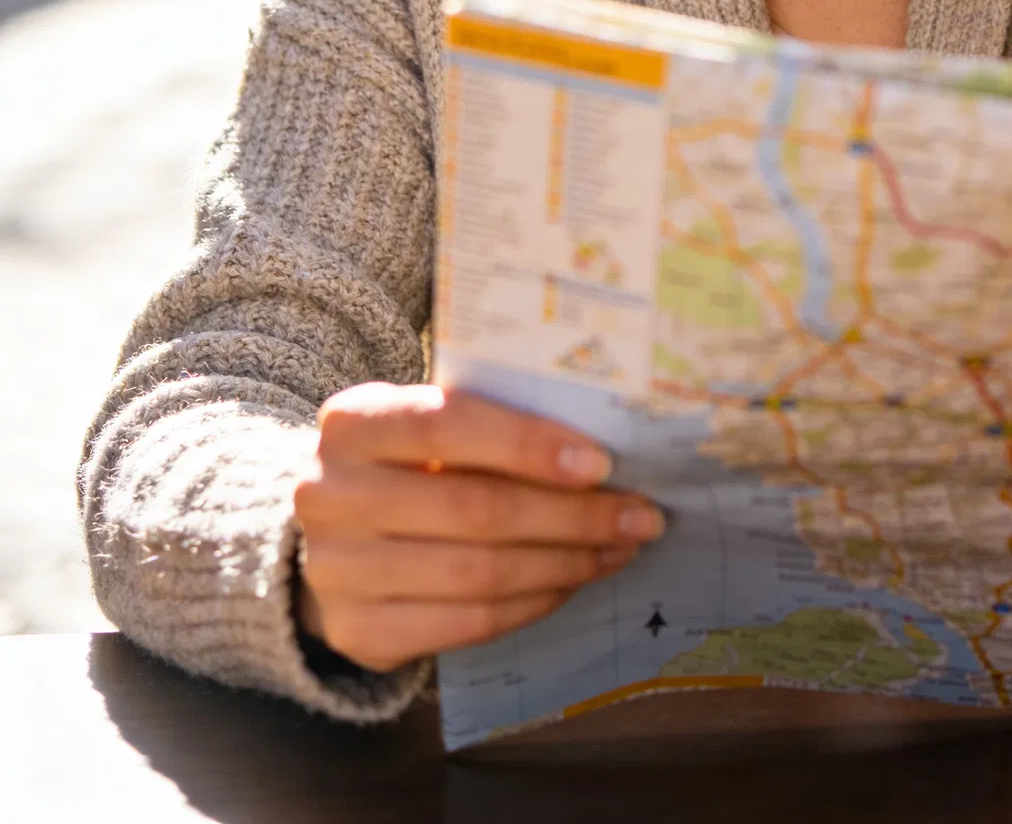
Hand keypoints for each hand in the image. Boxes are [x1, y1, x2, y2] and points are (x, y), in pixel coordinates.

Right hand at [293, 384, 663, 672]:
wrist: (335, 532)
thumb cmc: (408, 462)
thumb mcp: (428, 422)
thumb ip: (491, 422)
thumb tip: (599, 449)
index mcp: (353, 422)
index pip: (448, 426)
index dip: (528, 445)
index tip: (601, 463)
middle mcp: (330, 495)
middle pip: (474, 509)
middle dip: (571, 515)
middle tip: (638, 515)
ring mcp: (336, 571)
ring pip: (478, 573)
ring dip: (564, 563)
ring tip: (617, 548)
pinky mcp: (357, 632)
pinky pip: (467, 624)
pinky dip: (532, 603)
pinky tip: (570, 581)